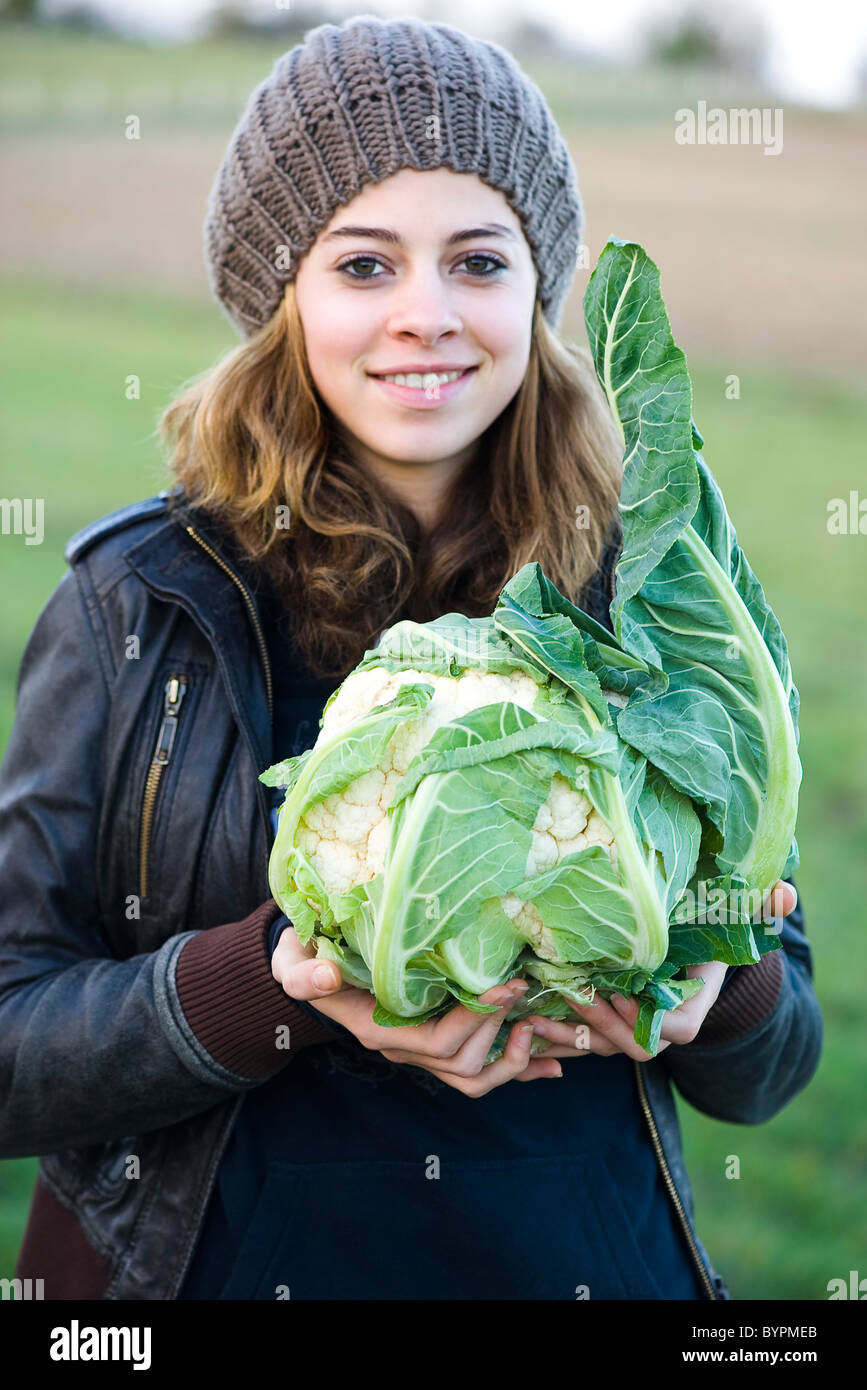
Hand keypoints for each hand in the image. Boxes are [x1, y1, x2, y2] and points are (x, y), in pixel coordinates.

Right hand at [271, 924, 564, 1095]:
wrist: (307, 969)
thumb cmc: (303, 961)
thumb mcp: (293, 963)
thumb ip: (304, 973)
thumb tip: (325, 975)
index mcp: (376, 1030)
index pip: (435, 1043)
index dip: (474, 1020)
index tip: (503, 986)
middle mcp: (401, 1049)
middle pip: (462, 1063)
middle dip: (497, 1027)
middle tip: (521, 986)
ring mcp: (419, 1051)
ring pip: (474, 1077)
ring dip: (512, 1057)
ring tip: (537, 1022)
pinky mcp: (435, 1043)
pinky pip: (480, 1071)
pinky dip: (517, 1069)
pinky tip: (550, 1064)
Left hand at [524, 879, 797, 1063]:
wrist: (688, 955)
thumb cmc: (707, 932)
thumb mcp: (731, 917)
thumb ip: (758, 907)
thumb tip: (786, 893)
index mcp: (690, 1011)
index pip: (670, 1028)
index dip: (643, 1016)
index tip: (617, 991)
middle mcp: (659, 1030)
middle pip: (629, 1044)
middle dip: (599, 1025)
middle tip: (568, 996)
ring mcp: (630, 1032)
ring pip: (598, 1047)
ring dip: (565, 1035)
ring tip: (530, 1017)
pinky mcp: (605, 1028)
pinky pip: (579, 1043)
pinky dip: (554, 1035)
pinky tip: (523, 1019)